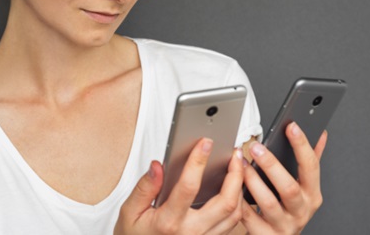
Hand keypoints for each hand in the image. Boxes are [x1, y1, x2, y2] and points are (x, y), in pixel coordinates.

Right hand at [114, 138, 244, 233]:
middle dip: (235, 174)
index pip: (189, 186)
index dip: (198, 161)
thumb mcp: (130, 213)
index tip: (205, 143)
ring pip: (234, 214)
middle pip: (225, 202)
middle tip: (235, 154)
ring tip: (238, 166)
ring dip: (239, 188)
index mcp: (169, 222)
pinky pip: (231, 224)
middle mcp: (191, 233)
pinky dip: (237, 204)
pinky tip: (233, 188)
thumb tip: (157, 166)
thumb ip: (144, 188)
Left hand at [241, 123, 326, 234]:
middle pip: (289, 188)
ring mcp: (284, 226)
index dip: (302, 145)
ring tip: (240, 164)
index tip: (291, 126)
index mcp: (312, 194)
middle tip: (256, 147)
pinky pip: (249, 218)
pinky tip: (232, 187)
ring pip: (268, 203)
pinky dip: (240, 202)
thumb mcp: (304, 186)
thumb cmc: (289, 208)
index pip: (311, 167)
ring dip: (252, 180)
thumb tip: (320, 133)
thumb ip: (310, 160)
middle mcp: (301, 211)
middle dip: (271, 165)